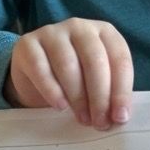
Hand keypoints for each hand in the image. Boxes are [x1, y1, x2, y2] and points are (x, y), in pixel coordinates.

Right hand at [5, 18, 132, 129]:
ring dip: (78, 97)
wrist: (34, 74)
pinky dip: (52, 91)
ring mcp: (52, 32)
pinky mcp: (28, 44)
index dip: (122, 90)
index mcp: (104, 31)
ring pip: (69, 65)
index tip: (120, 117)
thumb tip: (119, 117)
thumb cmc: (75, 77)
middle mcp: (80, 27)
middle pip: (95, 61)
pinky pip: (41, 68)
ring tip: (83, 118)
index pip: (119, 58)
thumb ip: (110, 92)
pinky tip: (60, 107)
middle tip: (99, 122)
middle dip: (100, 96)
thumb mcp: (96, 79)